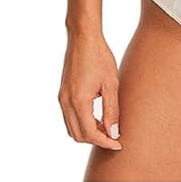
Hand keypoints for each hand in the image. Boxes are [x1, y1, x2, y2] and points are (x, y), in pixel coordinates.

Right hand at [58, 32, 121, 150]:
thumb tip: (113, 133)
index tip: (118, 143)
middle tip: (114, 136)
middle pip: (78, 135)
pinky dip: (82, 123)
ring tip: (107, 127)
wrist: (83, 38)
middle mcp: (66, 102)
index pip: (89, 133)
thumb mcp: (111, 84)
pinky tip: (97, 117)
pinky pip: (69, 118)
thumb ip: (112, 110)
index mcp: (78, 101)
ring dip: (88, 133)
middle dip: (96, 140)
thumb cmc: (100, 57)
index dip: (104, 142)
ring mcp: (62, 98)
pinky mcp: (62, 94)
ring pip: (72, 128)